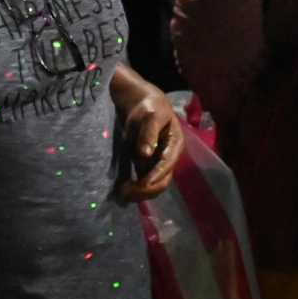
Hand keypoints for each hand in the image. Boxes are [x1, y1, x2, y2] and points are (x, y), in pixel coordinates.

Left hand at [115, 87, 184, 202]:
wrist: (143, 105)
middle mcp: (170, 158)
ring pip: (154, 186)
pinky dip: (135, 189)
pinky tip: (122, 189)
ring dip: (140, 193)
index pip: (167, 164)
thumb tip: (146, 154)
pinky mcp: (149, 168)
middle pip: (163, 180)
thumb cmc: (149, 107)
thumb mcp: (150, 115)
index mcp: (175, 144)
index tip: (142, 184)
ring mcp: (159, 165)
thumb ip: (149, 133)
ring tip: (122, 192)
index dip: (156, 175)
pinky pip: (145, 183)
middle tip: (126, 191)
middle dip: (146, 189)